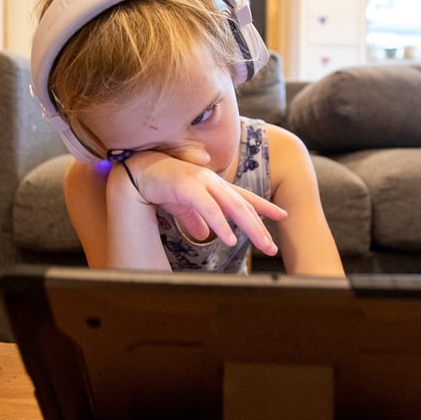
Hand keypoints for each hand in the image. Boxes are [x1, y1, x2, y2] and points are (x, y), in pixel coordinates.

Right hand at [114, 151, 286, 255]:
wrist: (138, 171)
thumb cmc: (162, 186)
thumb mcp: (183, 206)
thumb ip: (196, 219)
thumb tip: (204, 234)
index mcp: (213, 186)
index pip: (243, 196)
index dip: (263, 206)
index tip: (282, 215)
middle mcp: (212, 182)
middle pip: (243, 205)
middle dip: (259, 226)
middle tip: (271, 248)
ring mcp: (202, 182)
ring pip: (232, 206)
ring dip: (249, 226)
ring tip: (261, 244)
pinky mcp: (188, 186)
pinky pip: (209, 208)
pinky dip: (221, 224)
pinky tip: (229, 239)